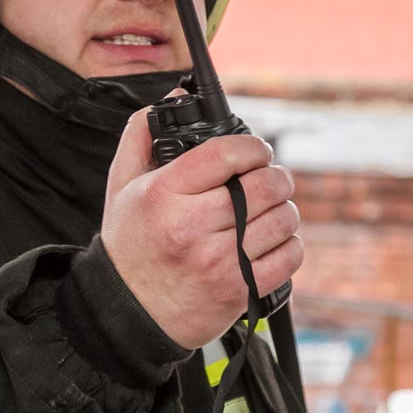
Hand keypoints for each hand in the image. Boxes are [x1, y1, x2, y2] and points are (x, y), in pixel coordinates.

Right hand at [101, 101, 303, 348]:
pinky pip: (288, 258)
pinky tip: (275, 240)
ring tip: (273, 209)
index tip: (257, 151)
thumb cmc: (129, 245)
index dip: (253, 147)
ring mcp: (219, 262)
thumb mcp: (122, 185)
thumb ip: (141, 135)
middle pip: (263, 186)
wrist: (126, 313)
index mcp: (165, 195)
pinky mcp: (238, 291)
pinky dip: (291, 245)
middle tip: (272, 178)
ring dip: (286, 210)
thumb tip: (171, 99)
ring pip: (282, 220)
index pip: (226, 154)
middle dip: (277, 176)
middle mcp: (192, 227)